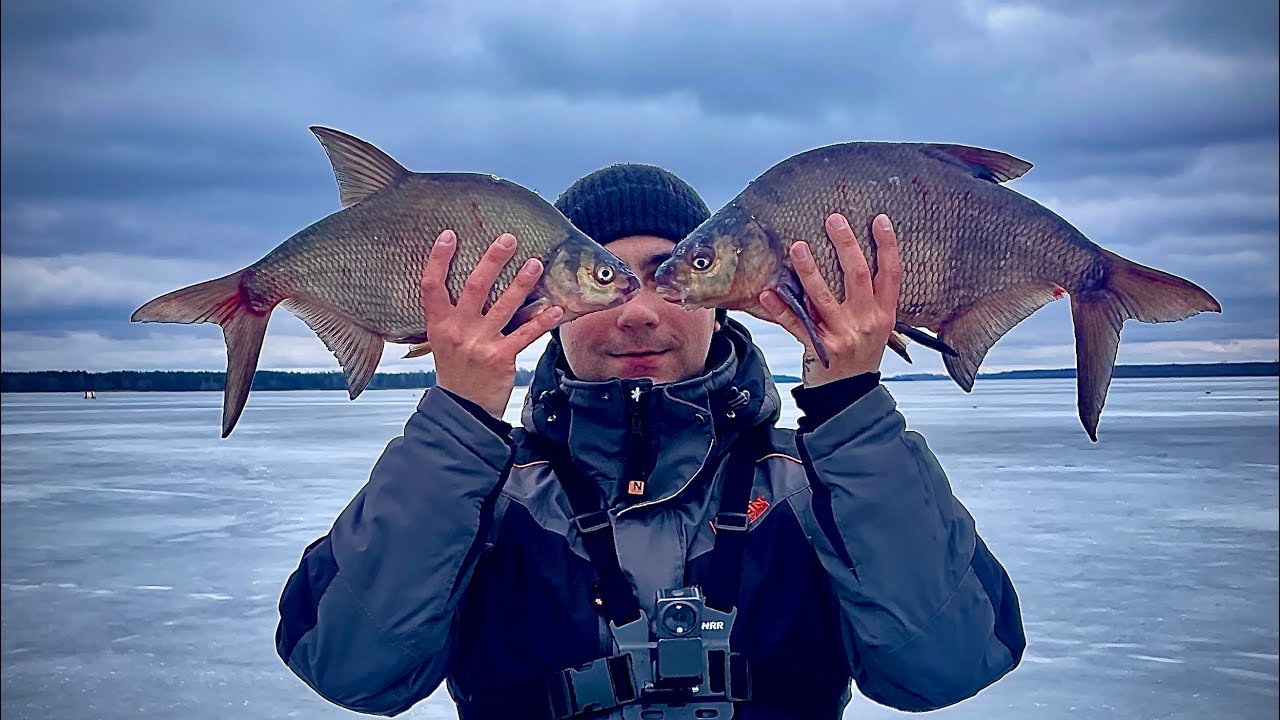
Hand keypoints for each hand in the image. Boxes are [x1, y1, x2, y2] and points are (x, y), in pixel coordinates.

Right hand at [421, 229, 562, 417]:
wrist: (463, 408)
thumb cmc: (456, 368)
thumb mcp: (441, 340)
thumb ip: (451, 312)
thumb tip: (471, 277)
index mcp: (439, 323)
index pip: (432, 285)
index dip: (438, 259)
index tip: (449, 235)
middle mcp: (457, 331)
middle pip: (474, 287)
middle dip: (492, 260)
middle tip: (508, 239)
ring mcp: (479, 344)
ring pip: (504, 306)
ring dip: (522, 284)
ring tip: (535, 264)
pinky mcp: (501, 358)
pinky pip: (525, 335)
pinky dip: (542, 321)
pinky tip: (555, 309)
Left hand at [757, 213, 901, 386]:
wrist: (849, 394)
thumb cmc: (860, 354)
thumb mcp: (877, 328)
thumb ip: (870, 299)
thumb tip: (853, 258)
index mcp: (884, 314)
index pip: (890, 273)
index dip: (887, 246)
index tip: (879, 220)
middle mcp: (866, 322)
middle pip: (857, 276)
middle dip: (845, 245)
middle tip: (833, 220)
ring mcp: (842, 335)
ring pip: (823, 297)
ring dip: (809, 270)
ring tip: (797, 247)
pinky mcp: (819, 348)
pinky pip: (797, 324)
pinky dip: (780, 308)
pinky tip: (768, 293)